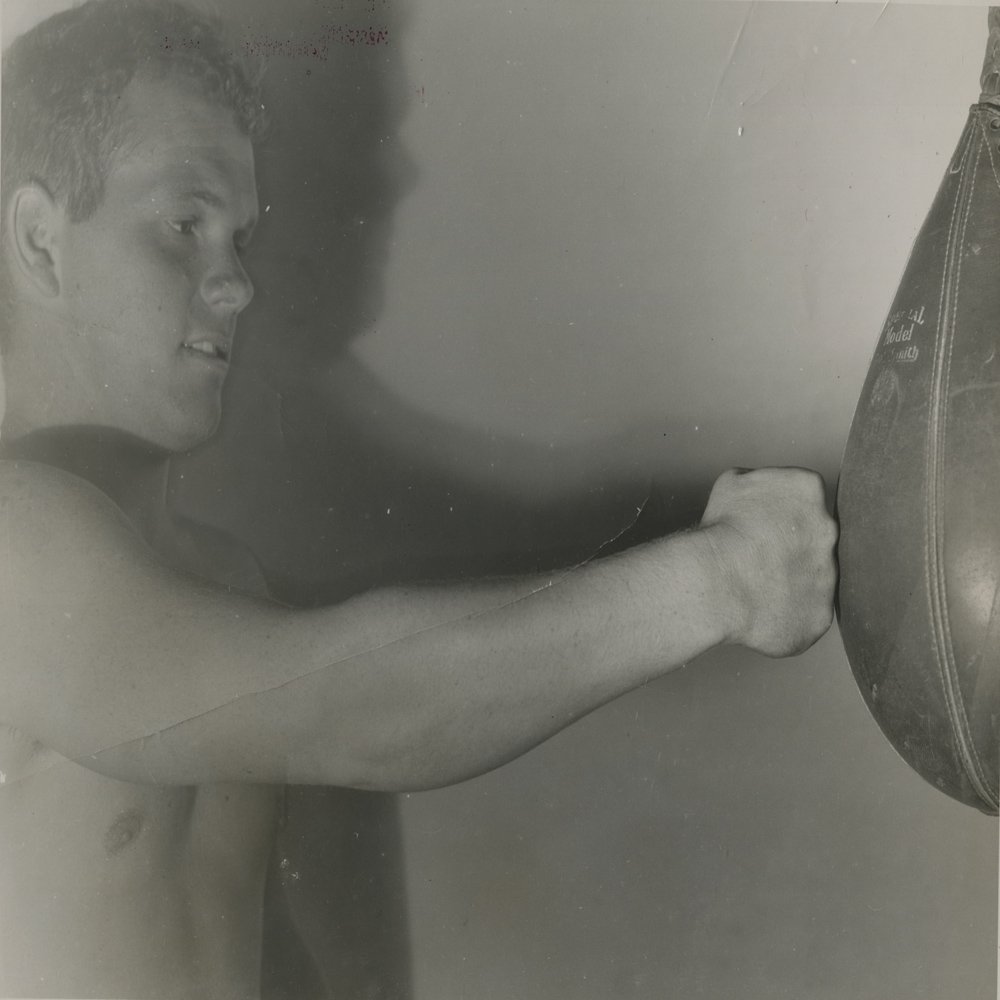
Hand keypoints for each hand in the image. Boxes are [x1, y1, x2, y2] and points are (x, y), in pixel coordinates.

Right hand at [698, 468, 837, 656]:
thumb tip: (758, 488)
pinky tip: (759, 611)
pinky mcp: (819, 616)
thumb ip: (757, 480)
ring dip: (789, 581)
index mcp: (808, 490)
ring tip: (754, 586)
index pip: (803, 496)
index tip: (760, 522)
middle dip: (790, 546)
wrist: (719, 582)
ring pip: (812, 579)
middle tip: (758, 556)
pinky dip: (785, 616)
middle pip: (815, 538)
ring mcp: (829, 576)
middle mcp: (830, 531)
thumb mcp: (730, 482)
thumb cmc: (721, 531)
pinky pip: (804, 616)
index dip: (779, 511)